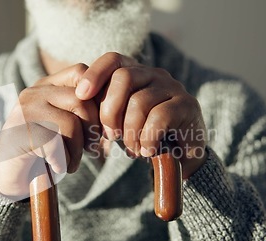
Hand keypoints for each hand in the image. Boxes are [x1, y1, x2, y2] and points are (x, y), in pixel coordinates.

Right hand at [0, 64, 99, 198]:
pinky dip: (64, 161)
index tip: (99, 126)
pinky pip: (56, 145)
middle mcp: (33, 92)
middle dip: (93, 130)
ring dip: (78, 150)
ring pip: (71, 124)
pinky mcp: (20, 133)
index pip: (81, 72)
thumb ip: (83, 111)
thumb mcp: (65, 126)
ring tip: (71, 162)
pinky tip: (57, 167)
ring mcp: (24, 111)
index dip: (99, 97)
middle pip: (81, 100)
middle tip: (90, 150)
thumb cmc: (45, 152)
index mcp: (46, 86)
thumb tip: (116, 106)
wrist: (10, 178)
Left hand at [75, 52, 206, 178]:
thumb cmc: (142, 135)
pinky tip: (146, 150)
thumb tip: (77, 100)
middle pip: (123, 78)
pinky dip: (147, 138)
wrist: (180, 157)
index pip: (113, 59)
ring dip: (130, 132)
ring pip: (139, 101)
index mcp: (135, 73)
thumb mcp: (117, 121)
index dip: (95, 74)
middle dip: (110, 110)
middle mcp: (154, 74)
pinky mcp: (187, 105)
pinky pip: (159, 118)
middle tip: (111, 136)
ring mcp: (173, 88)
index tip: (81, 96)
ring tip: (133, 149)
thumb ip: (101, 109)